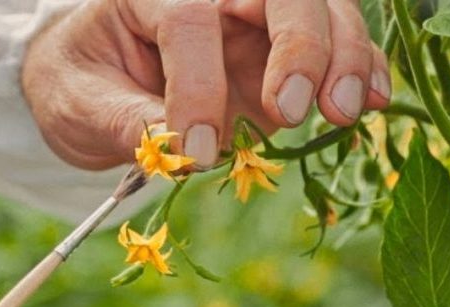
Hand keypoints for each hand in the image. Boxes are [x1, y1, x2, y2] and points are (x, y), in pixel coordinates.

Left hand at [22, 0, 388, 170]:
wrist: (92, 82)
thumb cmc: (78, 83)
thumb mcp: (78, 103)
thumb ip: (122, 122)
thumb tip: (175, 149)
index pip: (189, 22)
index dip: (199, 85)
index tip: (198, 150)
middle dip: (297, 45)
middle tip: (291, 109)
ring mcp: (250, 19)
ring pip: (320, 8)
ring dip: (343, 56)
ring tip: (345, 111)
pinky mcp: (275, 51)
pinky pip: (331, 44)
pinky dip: (359, 68)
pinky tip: (371, 100)